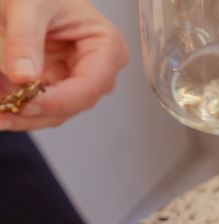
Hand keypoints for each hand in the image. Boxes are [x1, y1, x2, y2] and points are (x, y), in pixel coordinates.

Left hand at [0, 0, 127, 131]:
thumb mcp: (29, 4)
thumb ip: (25, 39)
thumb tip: (24, 78)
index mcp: (107, 47)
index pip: (89, 86)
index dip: (59, 100)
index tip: (26, 103)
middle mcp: (99, 71)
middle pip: (71, 105)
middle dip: (35, 111)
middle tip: (2, 113)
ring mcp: (79, 82)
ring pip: (54, 113)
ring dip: (23, 116)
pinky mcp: (59, 87)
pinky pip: (40, 106)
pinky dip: (18, 108)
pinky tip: (0, 110)